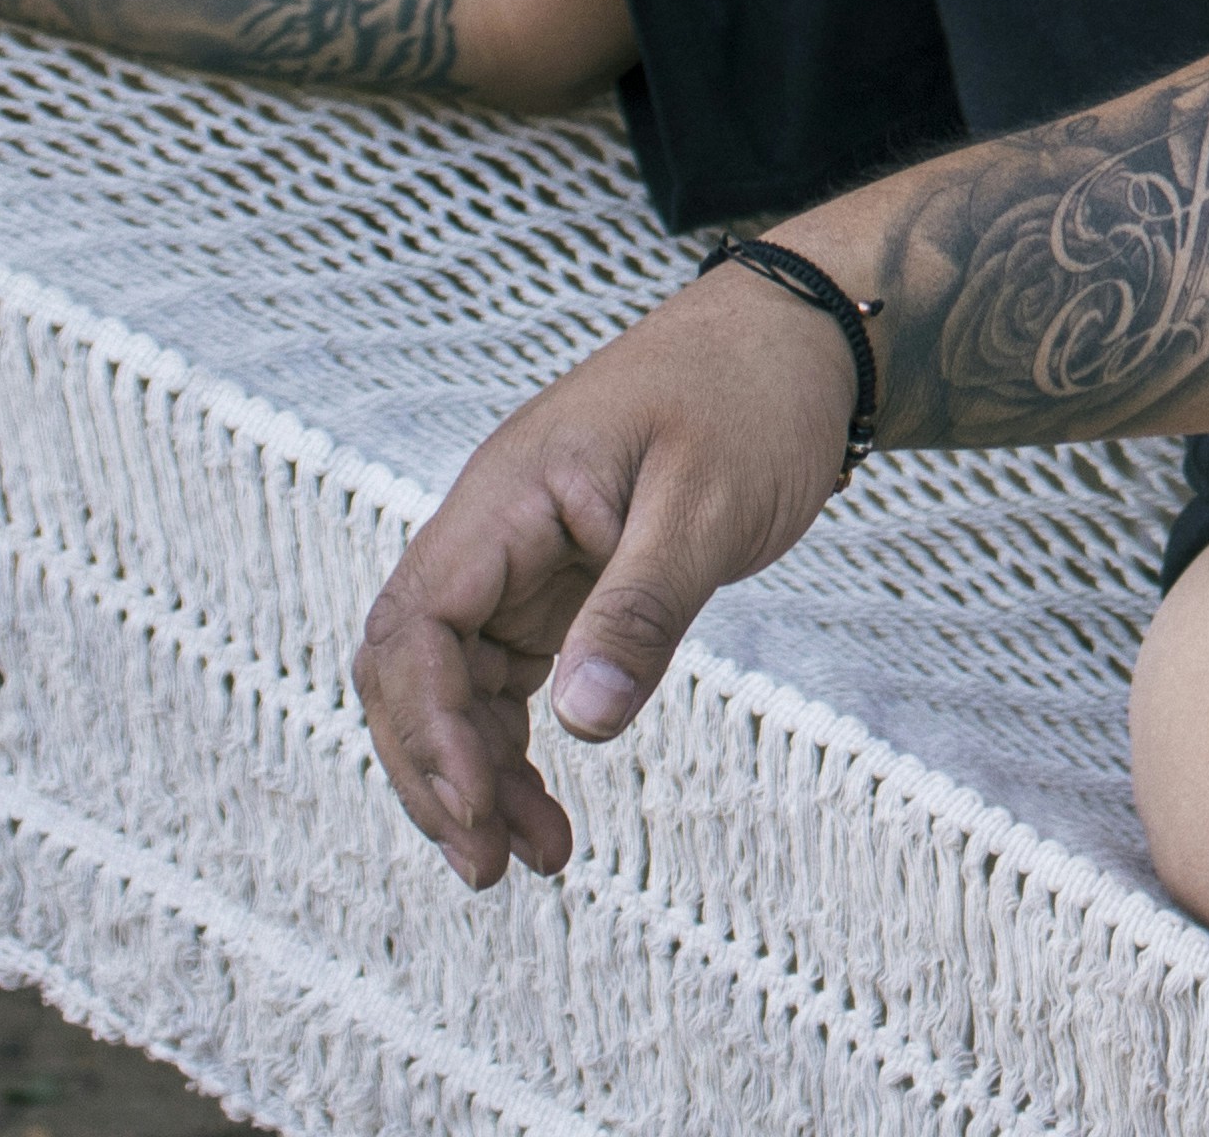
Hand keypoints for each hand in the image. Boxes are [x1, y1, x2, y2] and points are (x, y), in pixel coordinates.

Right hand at [355, 268, 860, 886]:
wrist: (799, 342)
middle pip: (409, 668)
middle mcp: (492, 530)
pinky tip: (545, 811)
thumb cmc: (753, 398)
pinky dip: (516, 746)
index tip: (475, 808)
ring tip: (536, 859)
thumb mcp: (708, 505)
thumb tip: (581, 721)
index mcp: (505, 496)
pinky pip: (505, 678)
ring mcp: (519, 559)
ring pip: (452, 685)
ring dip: (476, 774)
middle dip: (435, 771)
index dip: (426, 726)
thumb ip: (643, 609)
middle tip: (490, 866)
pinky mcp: (560, 585)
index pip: (414, 624)